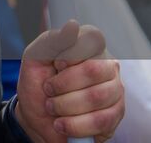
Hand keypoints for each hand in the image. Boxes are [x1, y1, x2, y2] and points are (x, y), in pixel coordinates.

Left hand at [14, 20, 123, 141]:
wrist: (36, 116)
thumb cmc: (37, 82)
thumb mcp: (36, 56)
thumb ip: (53, 40)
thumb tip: (73, 25)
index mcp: (88, 45)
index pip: (93, 38)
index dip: (72, 53)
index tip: (56, 64)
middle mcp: (107, 65)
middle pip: (93, 69)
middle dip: (64, 83)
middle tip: (49, 89)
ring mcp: (115, 91)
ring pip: (96, 97)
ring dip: (66, 105)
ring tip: (53, 107)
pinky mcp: (115, 116)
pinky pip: (101, 121)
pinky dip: (75, 125)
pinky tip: (62, 123)